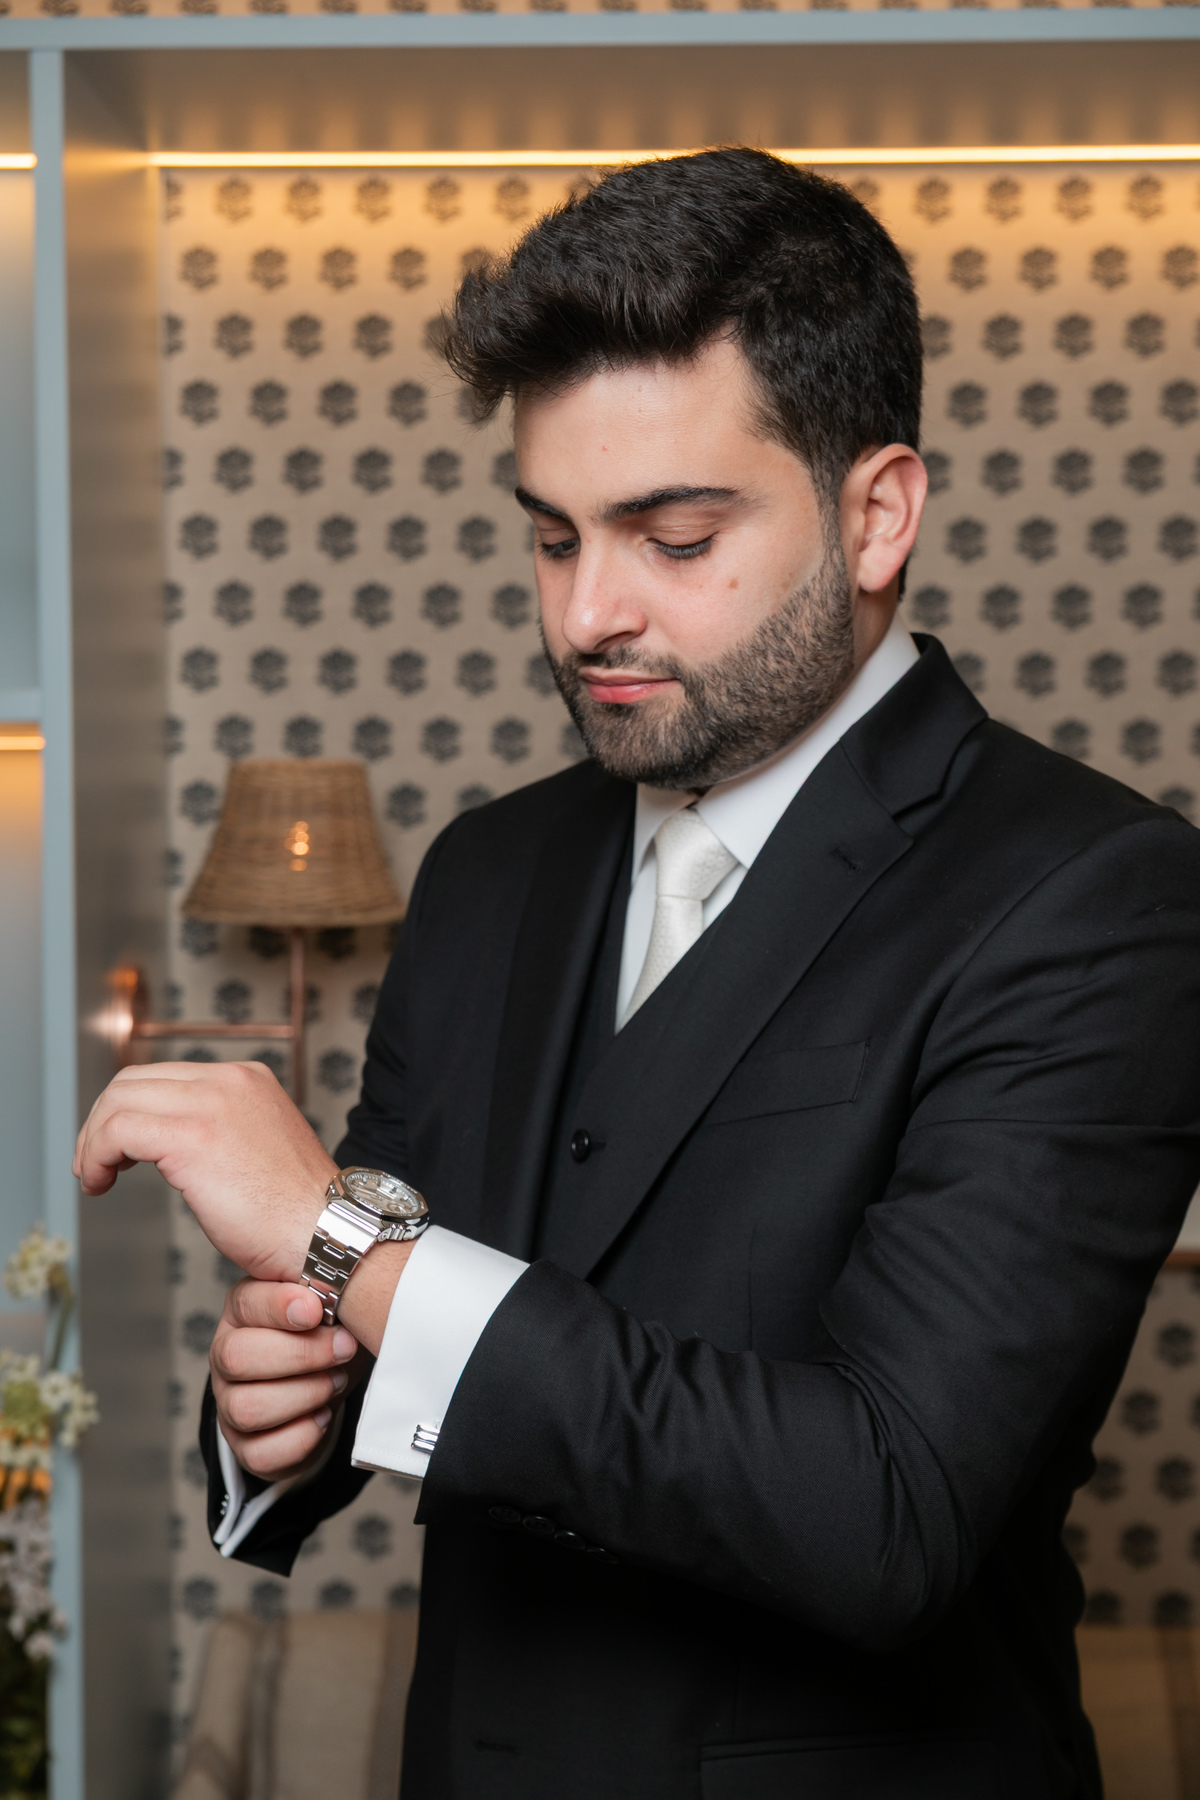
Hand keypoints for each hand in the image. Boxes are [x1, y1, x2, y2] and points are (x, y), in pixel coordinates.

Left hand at [73, 1062, 336, 1281]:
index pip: (163, 1076)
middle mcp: (229, 1079)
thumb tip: (174, 1145)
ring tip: (95, 1178)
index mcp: (247, 1078)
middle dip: (102, 1123)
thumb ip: (222, 1131)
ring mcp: (211, 1103)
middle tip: (99, 1164)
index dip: (128, 1111)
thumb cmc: (297, 1214)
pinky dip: (96, 1156)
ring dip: (94, 1142)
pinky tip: (99, 1184)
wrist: (329, 1235)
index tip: (121, 1151)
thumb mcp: (259, 1148)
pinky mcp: (192, 1137)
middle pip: (132, 1080)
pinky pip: (117, 1130)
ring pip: (118, 1101)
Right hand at [211, 1280, 367, 1478]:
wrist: (338, 1378)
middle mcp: (228, 1352)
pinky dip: (299, 1439)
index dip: (282, 1307)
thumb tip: (338, 1243)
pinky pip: (259, 1454)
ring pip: (247, 1408)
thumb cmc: (334, 1327)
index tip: (319, 1308)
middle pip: (239, 1358)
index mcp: (245, 1308)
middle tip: (344, 1349)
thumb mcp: (334, 1293)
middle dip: (302, 1356)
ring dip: (305, 1396)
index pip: (246, 1304)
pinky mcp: (245, 1445)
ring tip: (334, 1382)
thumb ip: (326, 1270)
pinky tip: (321, 1417)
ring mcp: (231, 1400)